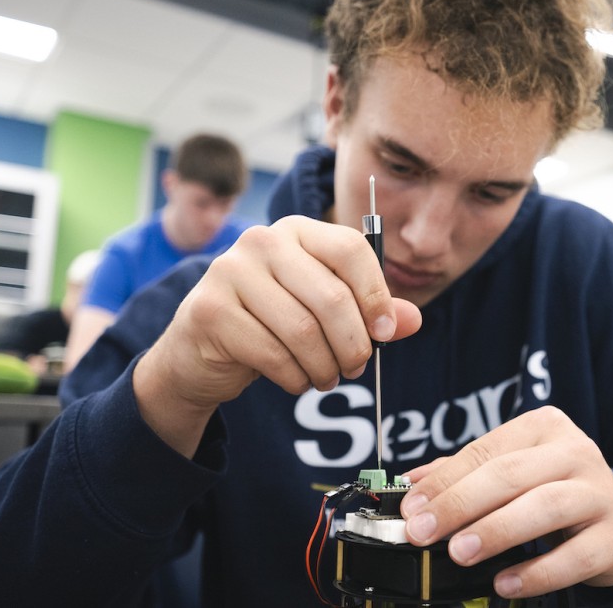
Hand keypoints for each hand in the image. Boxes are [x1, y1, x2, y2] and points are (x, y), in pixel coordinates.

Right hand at [134, 215, 421, 455]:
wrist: (200, 352)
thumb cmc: (272, 324)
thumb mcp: (323, 313)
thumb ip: (369, 312)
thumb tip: (412, 321)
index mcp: (296, 230)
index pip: (350, 250)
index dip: (375, 295)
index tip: (385, 333)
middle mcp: (261, 242)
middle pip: (331, 296)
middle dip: (353, 344)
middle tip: (357, 368)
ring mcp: (230, 272)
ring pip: (303, 331)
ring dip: (325, 367)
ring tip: (327, 378)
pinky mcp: (211, 311)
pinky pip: (273, 354)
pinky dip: (295, 378)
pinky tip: (297, 381)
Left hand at [400, 406, 612, 598]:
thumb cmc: (555, 489)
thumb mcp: (514, 471)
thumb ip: (466, 473)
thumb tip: (414, 484)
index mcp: (544, 427)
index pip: (486, 450)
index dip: (445, 481)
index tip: (411, 508)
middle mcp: (575, 452)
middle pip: (511, 474)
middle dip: (461, 504)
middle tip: (423, 532)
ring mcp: (599, 492)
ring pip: (545, 507)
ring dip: (497, 531)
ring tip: (460, 553)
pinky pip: (575, 556)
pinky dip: (537, 572)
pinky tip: (505, 582)